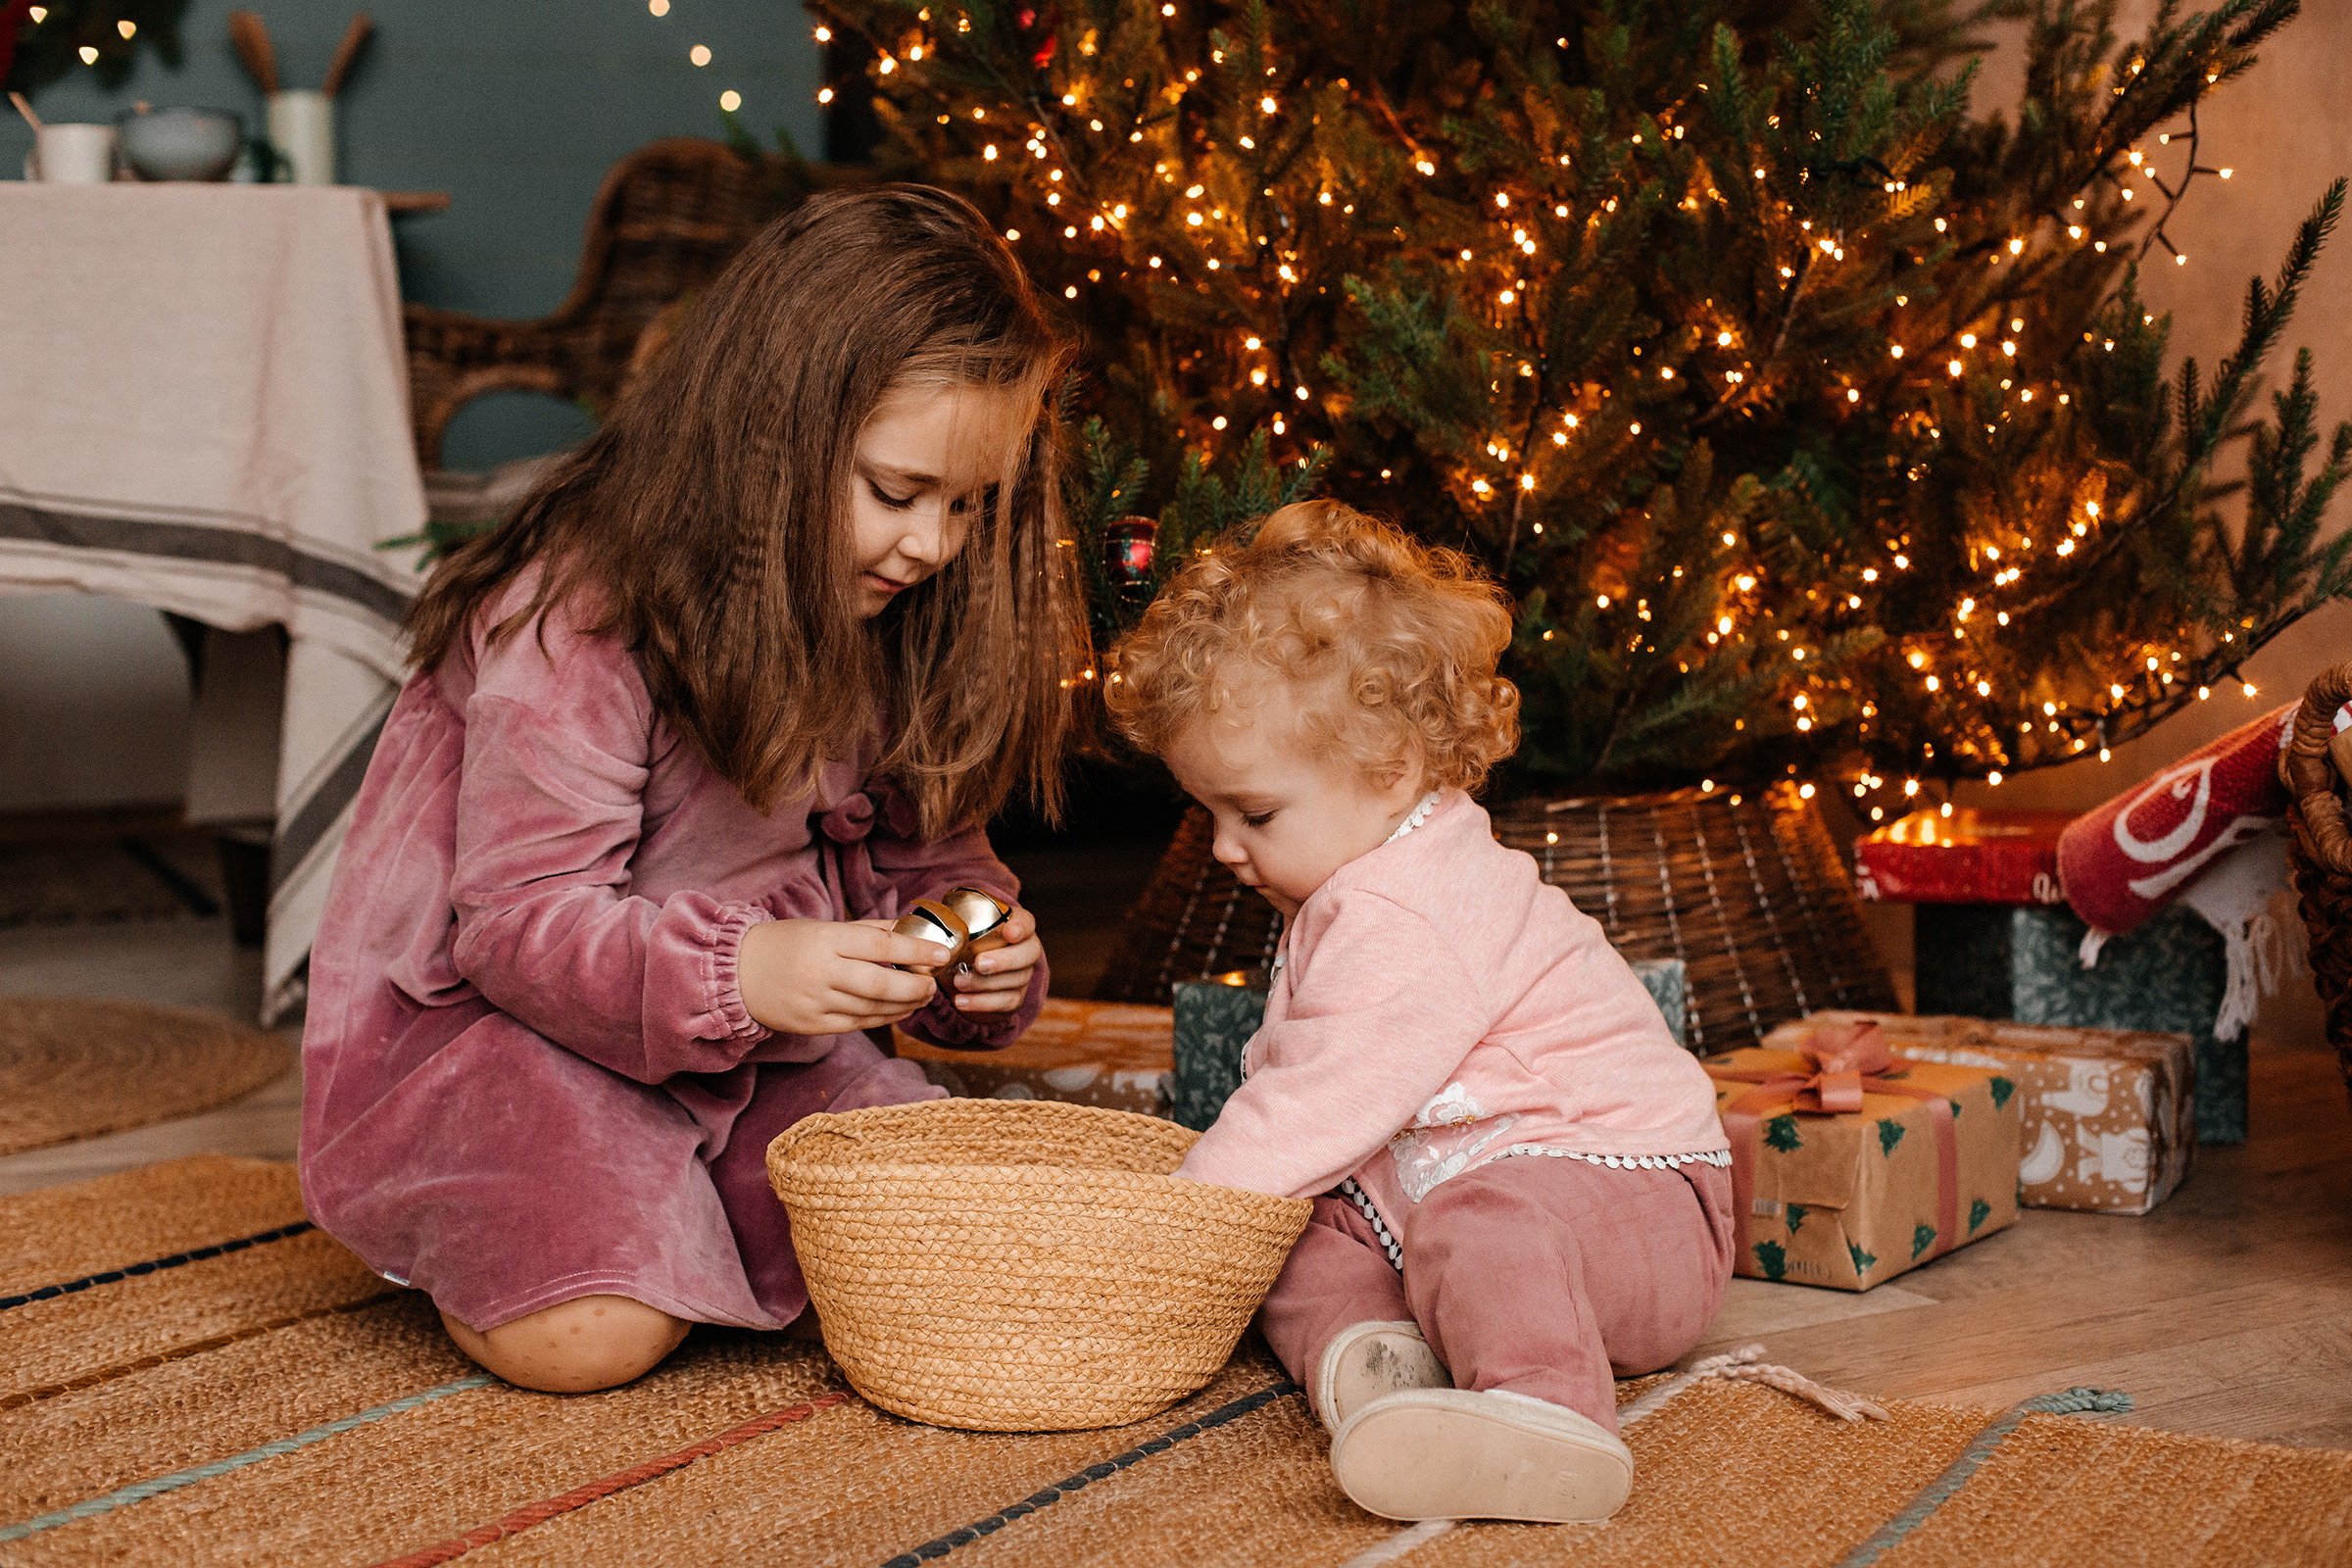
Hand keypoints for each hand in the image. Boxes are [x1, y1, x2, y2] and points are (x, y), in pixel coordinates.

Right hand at [736, 918, 947, 1035]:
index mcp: (825, 940)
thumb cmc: (786, 944)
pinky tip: (899, 1010)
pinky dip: (884, 1018)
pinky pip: (858, 1024)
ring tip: (922, 995)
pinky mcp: (811, 1025)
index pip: (881, 945)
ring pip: (872, 1009)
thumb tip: (913, 929)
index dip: (917, 949)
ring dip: (905, 1004)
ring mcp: (815, 1002)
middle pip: (881, 984)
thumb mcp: (824, 927)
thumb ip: (870, 930)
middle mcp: (820, 972)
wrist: (736, 974)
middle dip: (916, 986)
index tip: (943, 952)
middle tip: (934, 983)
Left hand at [948, 903, 1040, 1014]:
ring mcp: (1023, 976)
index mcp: (1017, 927)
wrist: (965, 974)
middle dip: (1004, 959)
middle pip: (1028, 954)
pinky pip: (1005, 1002)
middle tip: (978, 963)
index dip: (1021, 927)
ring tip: (959, 982)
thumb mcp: (962, 928)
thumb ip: (956, 921)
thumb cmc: (965, 943)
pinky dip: (981, 1002)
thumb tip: (938, 923)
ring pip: (1015, 980)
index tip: (1009, 932)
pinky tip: (961, 1001)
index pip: (1027, 923)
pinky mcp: (1015, 998)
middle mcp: (1026, 951)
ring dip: (985, 983)